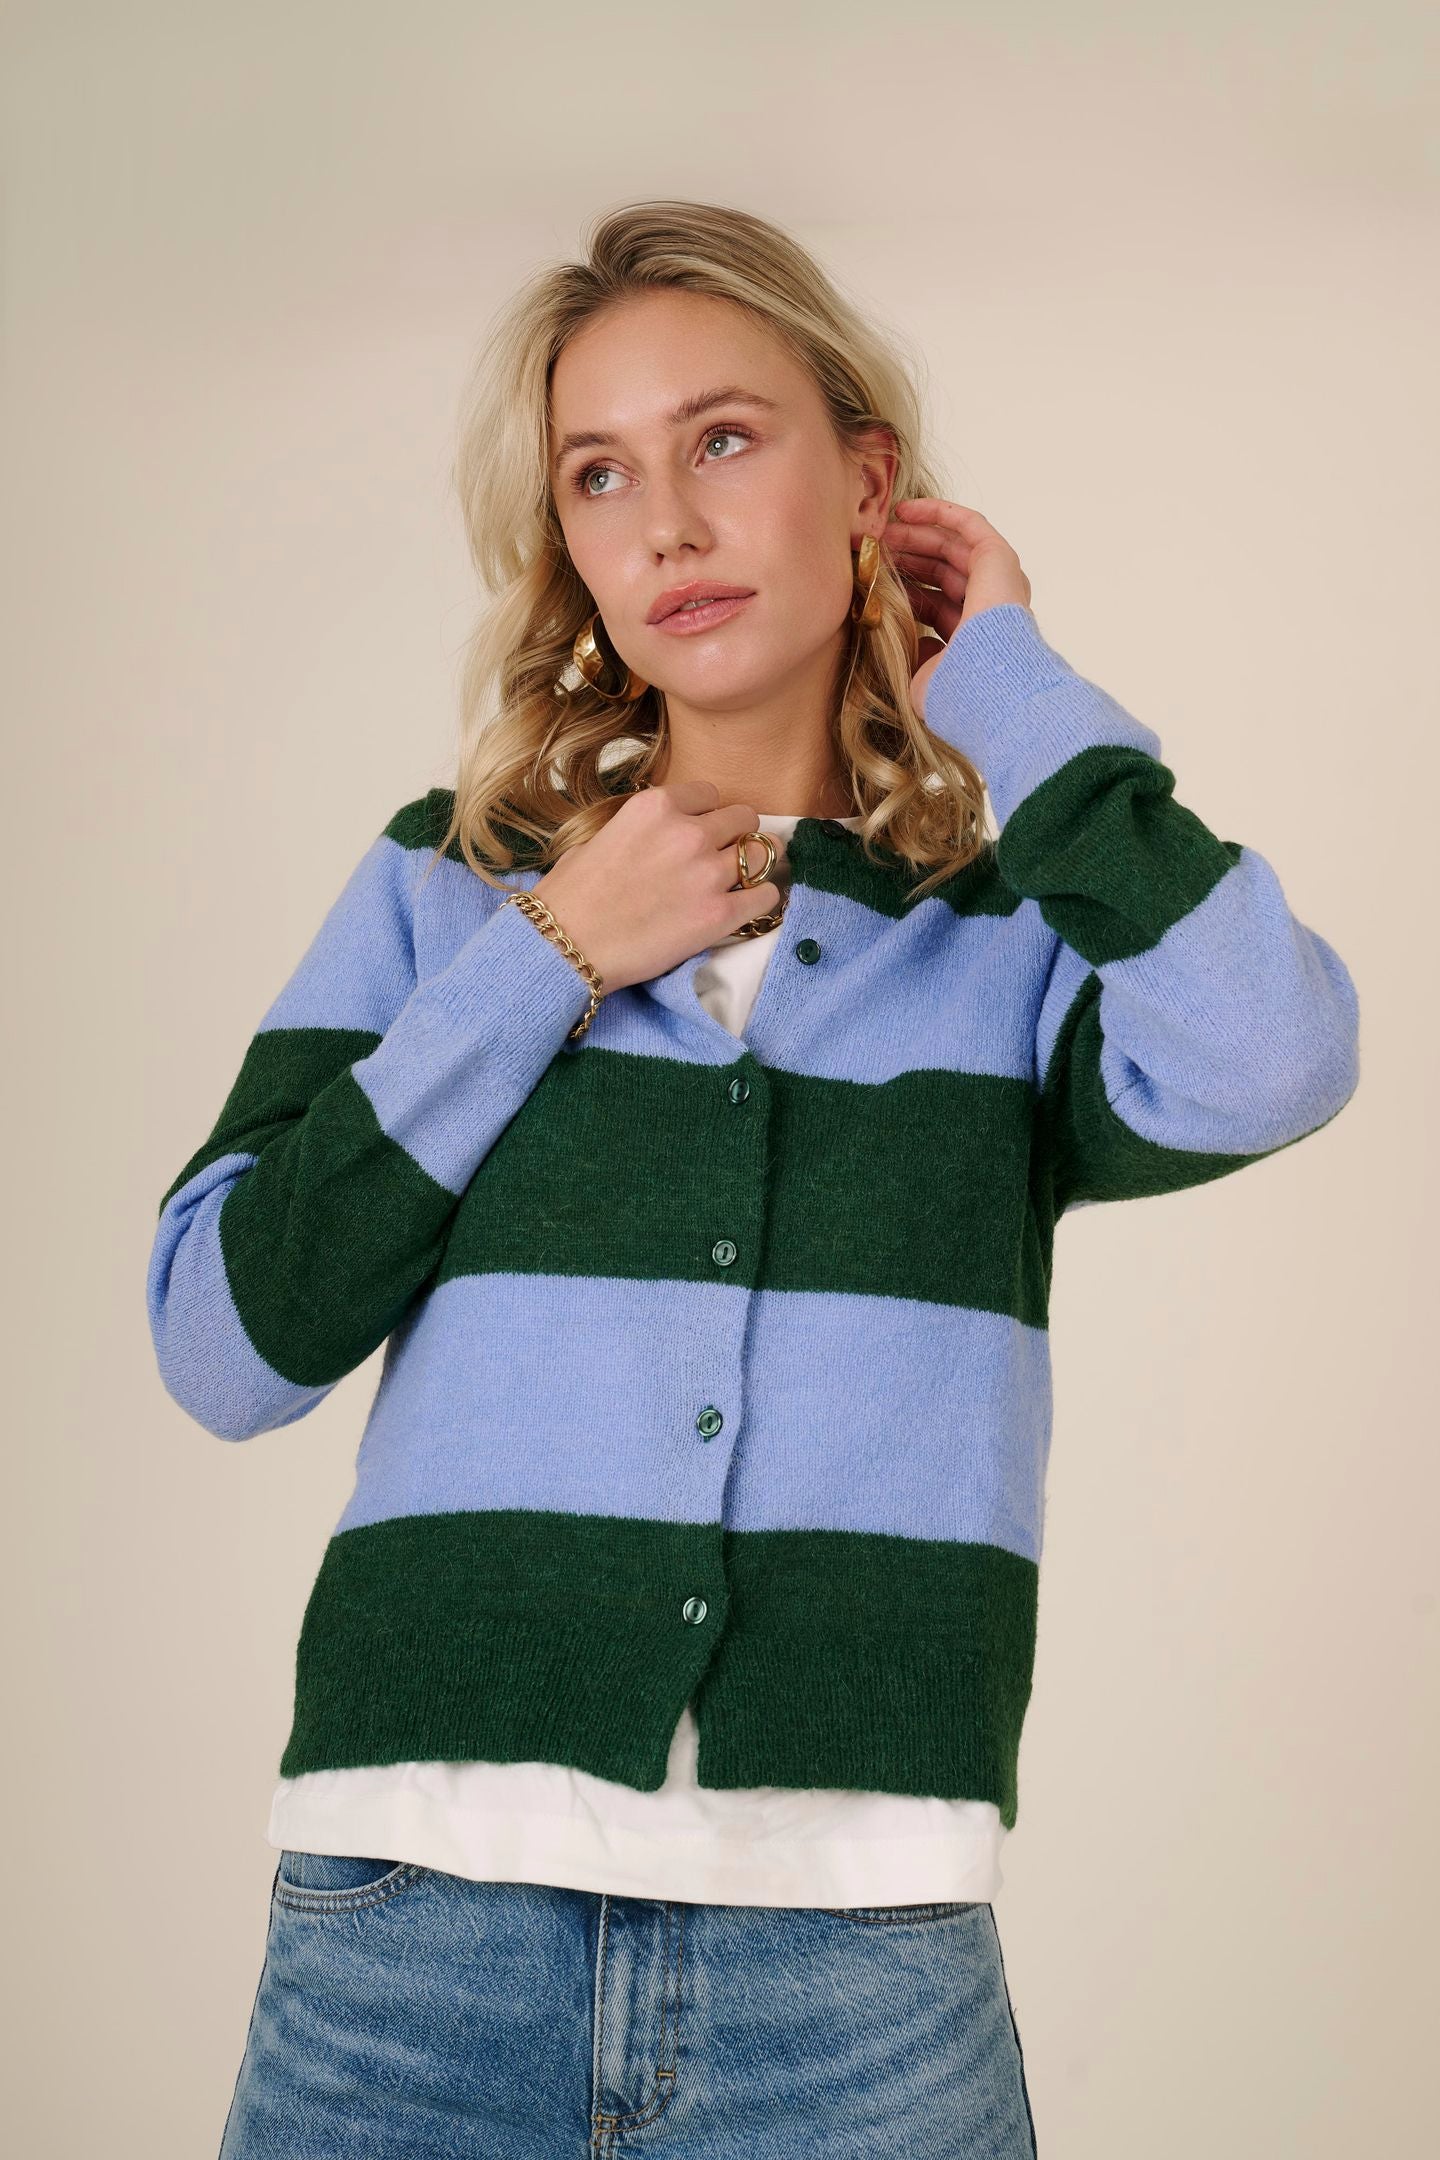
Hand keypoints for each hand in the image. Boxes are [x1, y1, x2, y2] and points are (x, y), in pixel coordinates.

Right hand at [531, 781, 782, 993]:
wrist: (565, 945)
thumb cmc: (571, 896)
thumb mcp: (598, 838)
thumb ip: (638, 829)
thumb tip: (654, 838)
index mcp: (656, 806)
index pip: (708, 793)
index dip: (707, 813)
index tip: (702, 830)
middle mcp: (688, 832)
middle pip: (743, 818)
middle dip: (736, 834)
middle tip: (726, 854)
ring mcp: (708, 874)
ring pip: (761, 854)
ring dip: (754, 865)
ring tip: (744, 879)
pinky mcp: (718, 915)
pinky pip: (766, 897)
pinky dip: (764, 899)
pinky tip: (753, 904)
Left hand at [882, 498, 1032, 721]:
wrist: (983, 682)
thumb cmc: (955, 691)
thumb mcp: (924, 675)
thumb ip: (918, 657)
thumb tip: (914, 641)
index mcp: (971, 636)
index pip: (933, 603)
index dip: (904, 588)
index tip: (872, 580)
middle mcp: (988, 607)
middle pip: (941, 571)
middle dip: (906, 557)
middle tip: (874, 549)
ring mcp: (997, 581)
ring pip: (952, 546)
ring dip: (916, 535)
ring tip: (882, 530)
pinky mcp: (999, 558)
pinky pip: (969, 524)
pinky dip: (939, 512)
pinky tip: (906, 510)